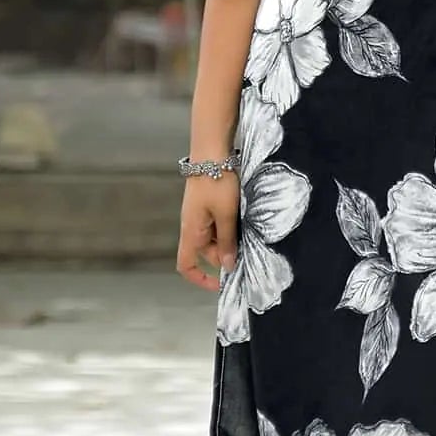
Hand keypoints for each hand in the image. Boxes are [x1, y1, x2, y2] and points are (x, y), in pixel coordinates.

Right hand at [176, 175, 239, 291]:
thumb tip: (227, 267)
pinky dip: (229, 227)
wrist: (212, 152)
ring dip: (230, 239)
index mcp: (191, 233)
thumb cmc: (216, 183)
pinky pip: (217, 224)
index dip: (200, 279)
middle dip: (226, 255)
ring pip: (214, 237)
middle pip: (207, 252)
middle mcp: (192, 227)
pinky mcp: (206, 205)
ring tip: (248, 232)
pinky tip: (244, 219)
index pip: (186, 266)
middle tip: (249, 250)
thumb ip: (227, 241)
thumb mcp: (226, 215)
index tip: (221, 283)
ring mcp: (199, 216)